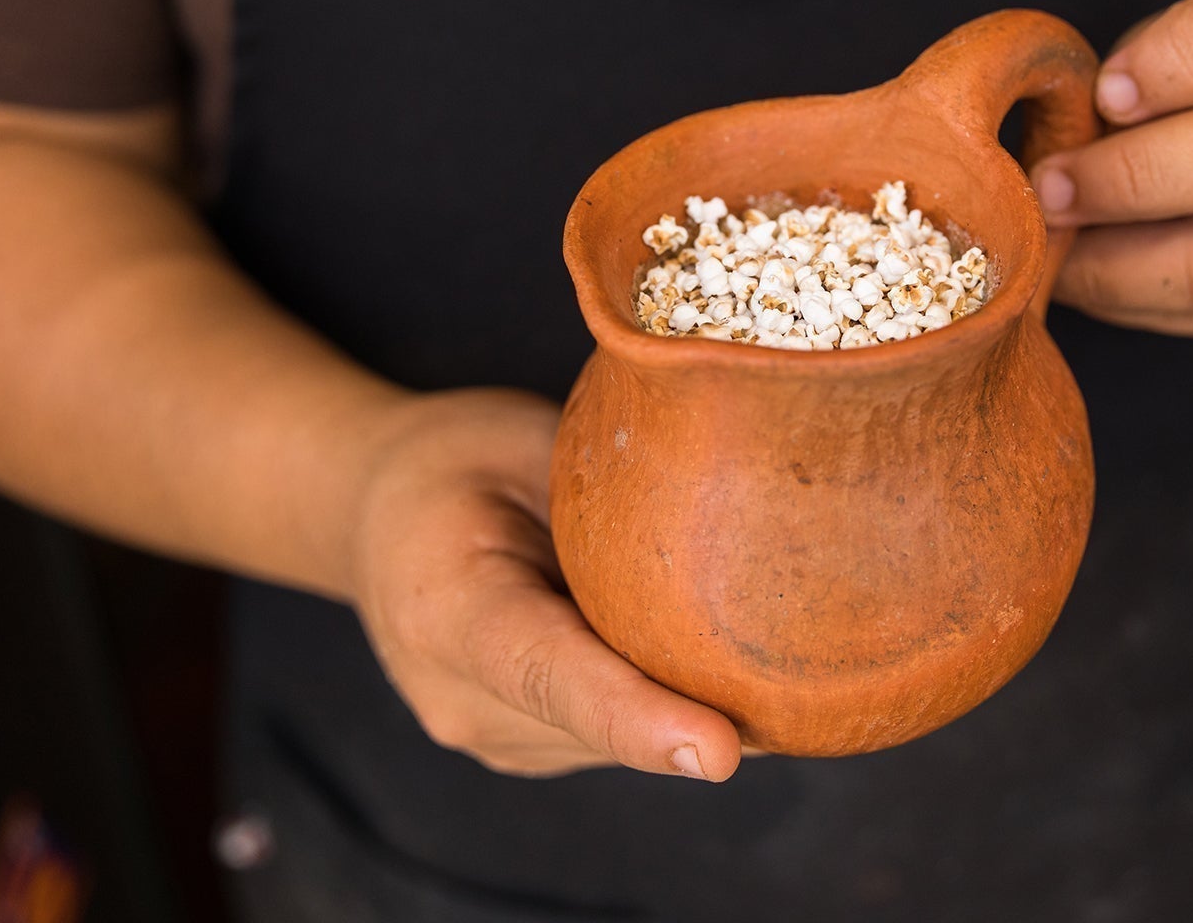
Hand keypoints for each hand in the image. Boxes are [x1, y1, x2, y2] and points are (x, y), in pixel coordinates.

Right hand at [344, 388, 742, 778]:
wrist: (377, 514)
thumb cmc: (455, 462)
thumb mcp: (522, 441)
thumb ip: (609, 495)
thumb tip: (740, 508)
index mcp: (446, 609)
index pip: (549, 675)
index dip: (638, 718)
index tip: (719, 750)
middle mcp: (461, 699)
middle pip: (608, 721)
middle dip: (709, 701)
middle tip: (815, 656)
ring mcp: (494, 737)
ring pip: (628, 738)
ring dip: (692, 695)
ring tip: (727, 612)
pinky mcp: (532, 748)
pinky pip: (624, 733)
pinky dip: (668, 694)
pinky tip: (692, 636)